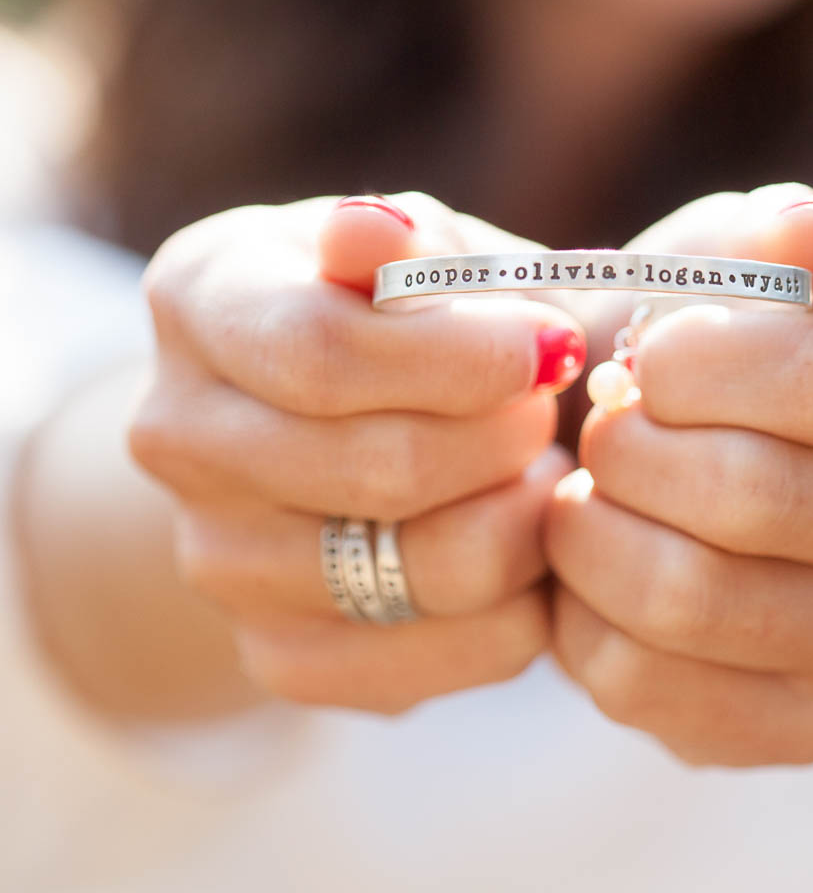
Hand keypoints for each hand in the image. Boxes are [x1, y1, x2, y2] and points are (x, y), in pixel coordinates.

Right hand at [129, 192, 584, 712]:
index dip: (464, 358)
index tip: (553, 345)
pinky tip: (523, 542)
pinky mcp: (278, 652)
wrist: (346, 419)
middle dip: (508, 436)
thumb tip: (374, 233)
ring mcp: (218, 557)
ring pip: (429, 571)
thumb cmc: (405, 308)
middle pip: (380, 470)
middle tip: (550, 404)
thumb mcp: (412, 244)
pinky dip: (518, 606)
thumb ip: (398, 241)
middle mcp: (179, 435)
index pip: (324, 354)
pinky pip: (437, 659)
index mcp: (201, 300)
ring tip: (542, 468)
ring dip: (525, 518)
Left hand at [546, 184, 812, 764]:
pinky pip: (660, 691)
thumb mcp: (743, 260)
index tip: (636, 358)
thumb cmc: (731, 345)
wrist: (755, 467)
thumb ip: (773, 237)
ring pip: (692, 603)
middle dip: (630, 451)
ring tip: (580, 494)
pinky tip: (591, 575)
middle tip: (600, 425)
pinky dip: (586, 626)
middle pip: (754, 497)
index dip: (688, 365)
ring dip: (592, 538)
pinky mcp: (810, 719)